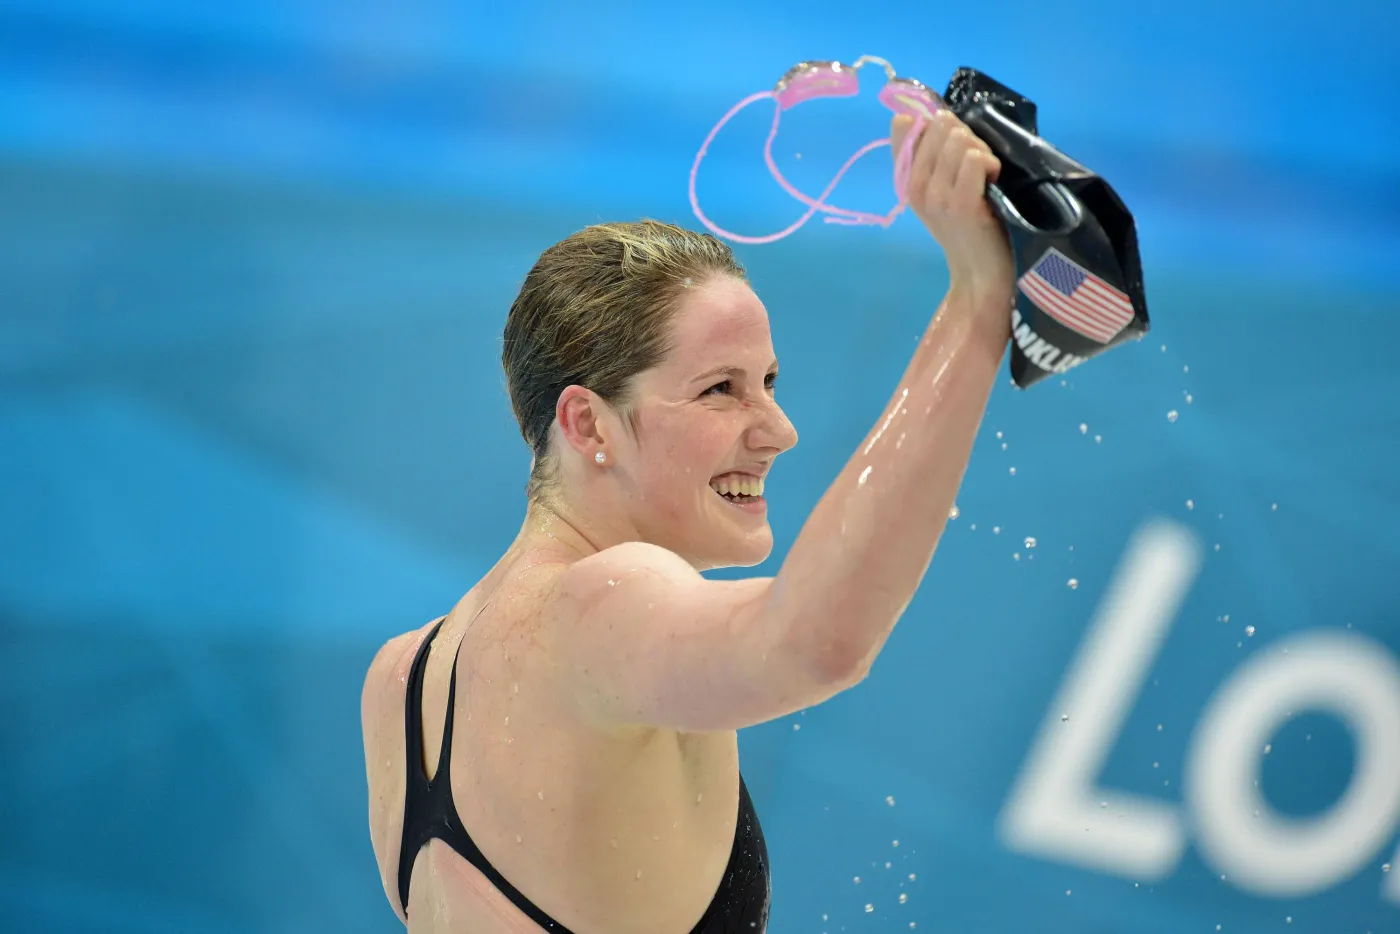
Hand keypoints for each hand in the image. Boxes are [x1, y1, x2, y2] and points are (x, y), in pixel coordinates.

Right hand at [891, 110, 1015, 310]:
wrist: (979, 270)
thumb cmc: (963, 226)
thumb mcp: (934, 189)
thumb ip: (924, 153)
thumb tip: (908, 115)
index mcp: (904, 179)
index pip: (905, 125)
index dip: (936, 124)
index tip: (950, 145)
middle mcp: (914, 186)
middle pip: (941, 125)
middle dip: (965, 134)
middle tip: (975, 162)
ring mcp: (936, 195)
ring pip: (961, 139)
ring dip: (981, 149)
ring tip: (985, 173)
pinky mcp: (961, 204)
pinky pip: (975, 158)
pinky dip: (990, 163)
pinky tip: (992, 180)